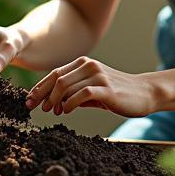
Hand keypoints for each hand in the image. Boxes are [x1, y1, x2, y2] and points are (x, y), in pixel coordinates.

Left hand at [25, 57, 158, 118]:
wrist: (145, 93)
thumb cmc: (117, 94)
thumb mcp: (92, 91)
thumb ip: (74, 92)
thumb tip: (52, 102)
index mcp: (84, 64)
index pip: (55, 74)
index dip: (39, 87)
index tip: (29, 101)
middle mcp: (89, 66)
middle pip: (57, 78)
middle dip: (42, 94)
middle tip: (34, 108)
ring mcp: (98, 76)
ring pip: (66, 86)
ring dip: (55, 101)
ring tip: (53, 112)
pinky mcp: (106, 88)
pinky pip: (81, 94)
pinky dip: (69, 104)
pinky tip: (66, 111)